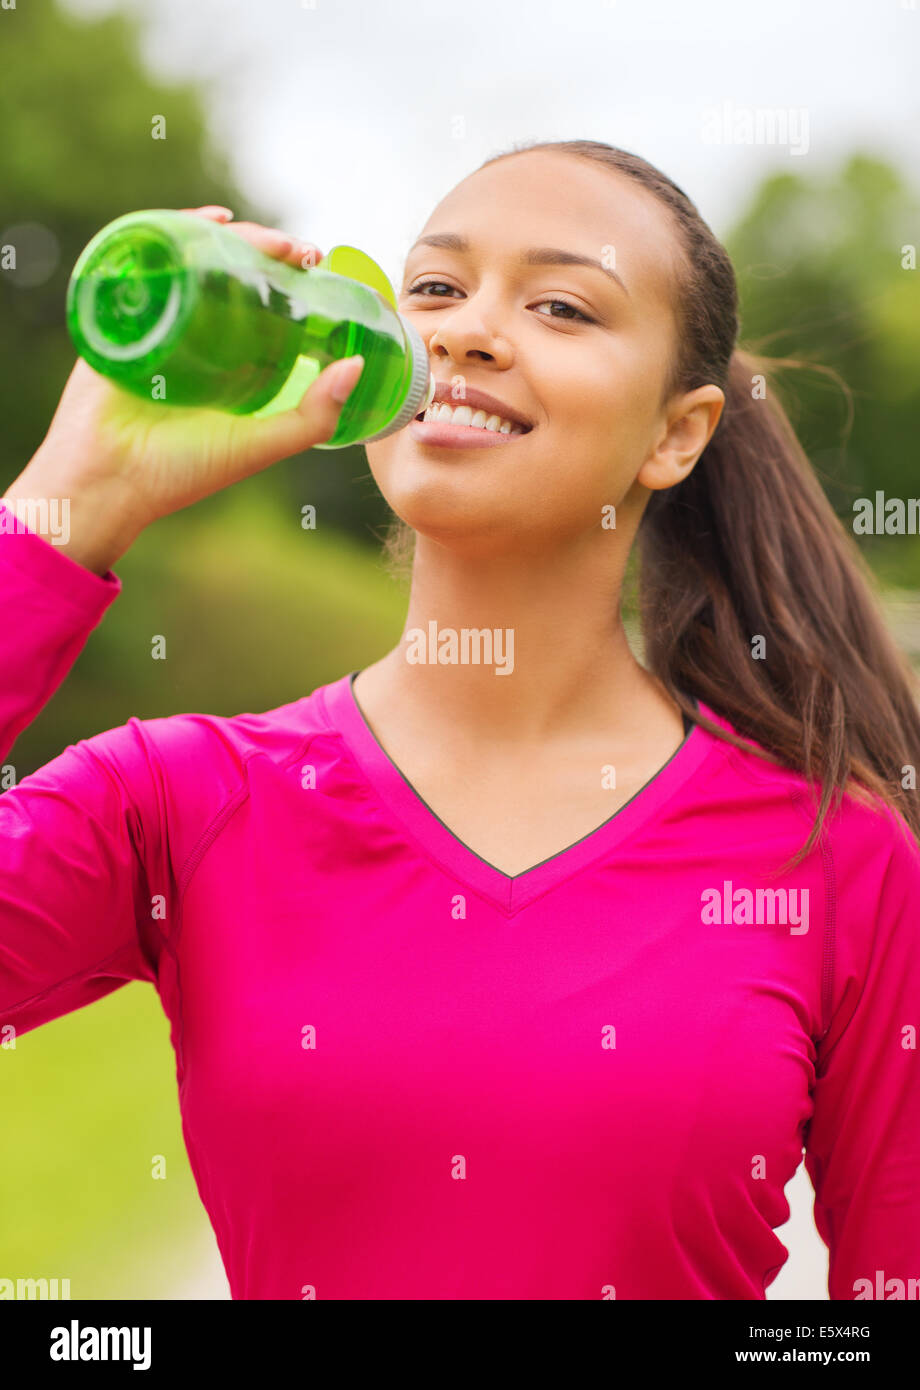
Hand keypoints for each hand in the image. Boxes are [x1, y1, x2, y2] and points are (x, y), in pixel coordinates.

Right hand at [30, 206, 363, 532]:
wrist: (108, 480)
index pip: (261, 305)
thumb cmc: (180, 472)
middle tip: (301, 251)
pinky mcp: (120, 311)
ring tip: (263, 235)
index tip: (317, 266)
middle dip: (268, 252)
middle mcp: (193, 336)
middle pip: (231, 275)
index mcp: (225, 362)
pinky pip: (148, 260)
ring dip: (230, 236)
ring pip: (194, 261)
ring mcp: (156, 320)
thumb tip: (359, 364)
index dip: (289, 281)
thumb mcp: (260, 445)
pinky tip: (209, 221)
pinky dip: (176, 230)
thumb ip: (313, 417)